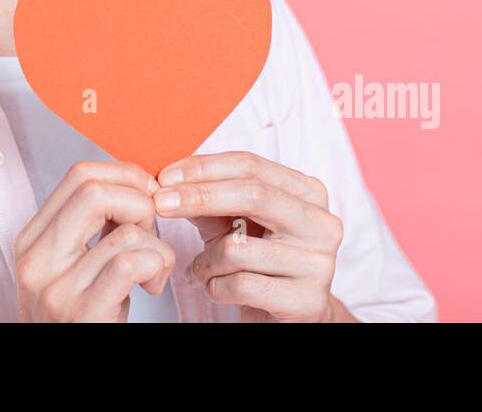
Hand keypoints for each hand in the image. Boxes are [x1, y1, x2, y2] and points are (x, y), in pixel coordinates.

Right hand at [14, 160, 177, 321]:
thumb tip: (133, 185)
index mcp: (31, 240)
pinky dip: (156, 265)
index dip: (124, 175)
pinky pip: (131, 263)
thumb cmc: (76, 322)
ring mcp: (55, 288)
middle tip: (152, 230)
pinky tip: (153, 285)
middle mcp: (36, 260)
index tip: (146, 196)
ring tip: (154, 270)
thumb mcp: (71, 268)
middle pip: (94, 188)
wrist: (58, 375)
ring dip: (157, 246)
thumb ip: (89, 229)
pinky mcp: (81, 313)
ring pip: (123, 229)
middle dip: (139, 201)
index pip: (79, 175)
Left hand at [152, 151, 356, 321]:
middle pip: (251, 195)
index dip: (204, 167)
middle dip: (198, 197)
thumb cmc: (260, 262)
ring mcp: (319, 263)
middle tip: (160, 204)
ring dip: (205, 260)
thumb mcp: (237, 223)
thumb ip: (212, 199)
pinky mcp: (307, 300)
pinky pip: (241, 285)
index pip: (251, 166)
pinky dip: (215, 287)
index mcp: (308, 192)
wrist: (293, 316)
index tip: (166, 176)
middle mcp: (321, 223)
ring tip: (201, 269)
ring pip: (238, 248)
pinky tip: (215, 288)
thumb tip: (171, 179)